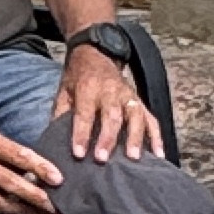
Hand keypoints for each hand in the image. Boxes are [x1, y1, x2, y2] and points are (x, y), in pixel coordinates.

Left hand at [51, 46, 163, 162]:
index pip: (85, 114)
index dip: (81, 134)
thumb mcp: (64, 90)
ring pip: (135, 117)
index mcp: (88, 88)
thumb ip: (61, 113)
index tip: (78, 153)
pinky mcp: (140, 102)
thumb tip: (55, 139)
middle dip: (108, 138)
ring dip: (135, 138)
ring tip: (133, 158)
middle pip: (112, 116)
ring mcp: (128, 96)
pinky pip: (151, 120)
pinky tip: (158, 154)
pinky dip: (156, 137)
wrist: (96, 54)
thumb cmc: (78, 78)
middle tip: (103, 158)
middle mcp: (111, 91)